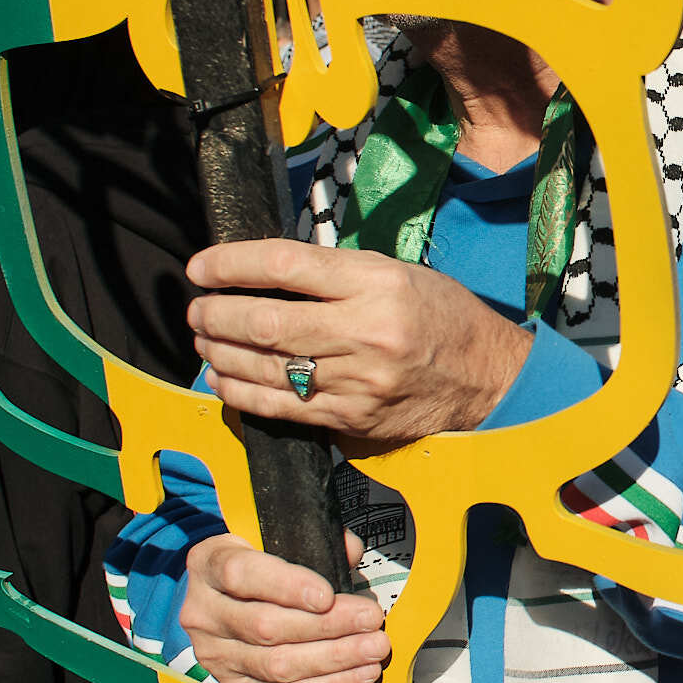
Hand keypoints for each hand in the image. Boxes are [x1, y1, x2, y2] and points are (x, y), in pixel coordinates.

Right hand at [179, 530, 386, 682]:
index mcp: (210, 565)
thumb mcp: (271, 539)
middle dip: (327, 626)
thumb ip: (313, 541)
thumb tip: (351, 550)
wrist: (220, 598)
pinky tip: (359, 675)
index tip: (327, 595)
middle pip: (266, 627)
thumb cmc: (256, 563)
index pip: (243, 576)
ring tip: (373, 650)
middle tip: (371, 619)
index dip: (287, 587)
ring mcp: (215, 655)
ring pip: (277, 666)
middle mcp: (204, 614)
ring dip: (334, 660)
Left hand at [187, 239, 531, 440]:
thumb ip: (335, 274)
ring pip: (268, 367)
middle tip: (196, 310)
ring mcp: (359, 380)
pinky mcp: (353, 418)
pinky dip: (243, 392)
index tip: (200, 268)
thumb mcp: (396, 274)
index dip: (230, 265)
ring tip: (203, 342)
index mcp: (377, 283)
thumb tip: (262, 275)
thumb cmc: (439, 316)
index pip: (284, 266)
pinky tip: (224, 379)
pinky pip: (283, 407)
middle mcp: (366, 330)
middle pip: (266, 321)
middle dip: (215, 315)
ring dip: (221, 354)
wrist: (486, 378)